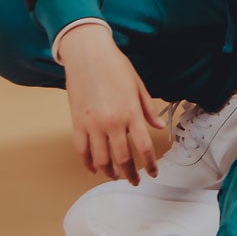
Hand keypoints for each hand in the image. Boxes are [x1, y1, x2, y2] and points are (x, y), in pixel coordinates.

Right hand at [61, 28, 164, 184]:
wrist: (88, 54)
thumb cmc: (115, 66)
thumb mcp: (138, 86)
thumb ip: (148, 109)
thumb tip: (159, 126)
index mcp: (131, 113)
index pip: (144, 148)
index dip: (150, 164)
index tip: (153, 173)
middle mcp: (113, 122)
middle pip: (123, 159)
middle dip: (130, 174)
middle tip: (134, 181)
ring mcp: (93, 125)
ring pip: (101, 160)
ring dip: (109, 172)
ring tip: (115, 176)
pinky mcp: (77, 123)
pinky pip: (82, 150)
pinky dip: (88, 163)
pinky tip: (94, 168)